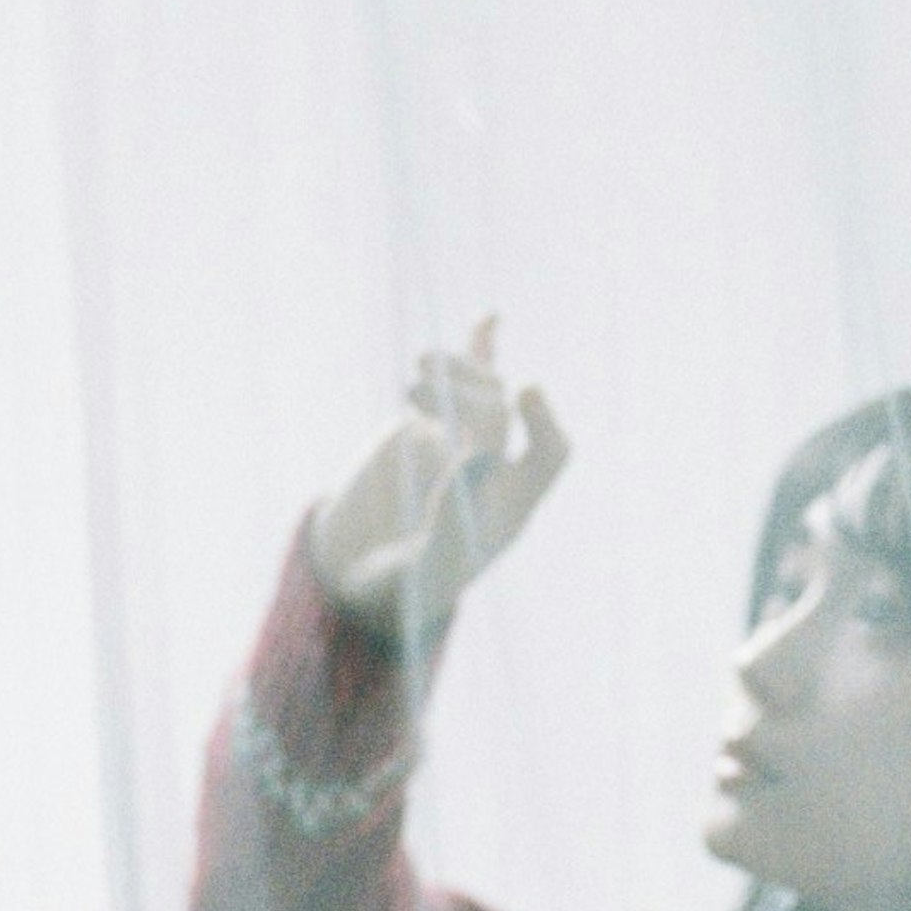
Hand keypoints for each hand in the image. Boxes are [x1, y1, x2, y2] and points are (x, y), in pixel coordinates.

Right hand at [307, 316, 570, 639]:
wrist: (362, 579)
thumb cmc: (400, 593)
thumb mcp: (420, 574)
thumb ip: (449, 524)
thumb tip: (476, 455)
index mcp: (510, 506)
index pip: (549, 456)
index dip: (544, 424)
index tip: (521, 394)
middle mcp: (496, 468)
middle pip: (505, 411)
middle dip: (470, 393)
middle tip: (415, 388)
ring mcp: (465, 440)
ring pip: (481, 388)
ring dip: (460, 369)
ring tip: (421, 366)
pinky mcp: (433, 425)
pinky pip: (466, 382)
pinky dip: (478, 349)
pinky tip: (490, 318)